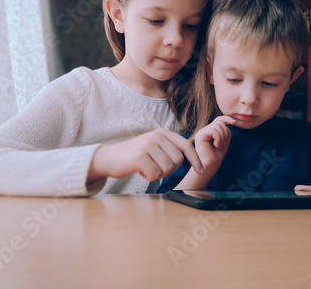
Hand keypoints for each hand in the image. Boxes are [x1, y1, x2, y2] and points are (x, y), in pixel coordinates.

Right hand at [88, 128, 202, 181]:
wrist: (109, 158)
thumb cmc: (134, 156)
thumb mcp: (154, 146)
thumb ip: (169, 149)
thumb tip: (192, 157)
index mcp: (162, 133)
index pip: (185, 146)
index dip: (195, 159)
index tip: (202, 170)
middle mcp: (156, 136)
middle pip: (177, 161)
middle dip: (168, 170)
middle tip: (154, 167)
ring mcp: (148, 145)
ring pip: (167, 168)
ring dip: (157, 174)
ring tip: (146, 167)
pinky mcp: (140, 156)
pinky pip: (155, 174)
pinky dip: (149, 177)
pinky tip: (140, 171)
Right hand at [194, 116, 235, 173]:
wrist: (210, 166)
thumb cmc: (216, 156)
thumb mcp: (224, 141)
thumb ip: (226, 131)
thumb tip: (231, 121)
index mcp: (210, 131)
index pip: (219, 119)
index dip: (227, 118)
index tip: (235, 123)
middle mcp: (205, 130)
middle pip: (220, 122)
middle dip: (225, 133)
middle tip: (222, 144)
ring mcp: (202, 132)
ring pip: (218, 126)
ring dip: (222, 137)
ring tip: (218, 146)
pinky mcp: (200, 135)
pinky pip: (213, 130)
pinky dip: (218, 139)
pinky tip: (215, 146)